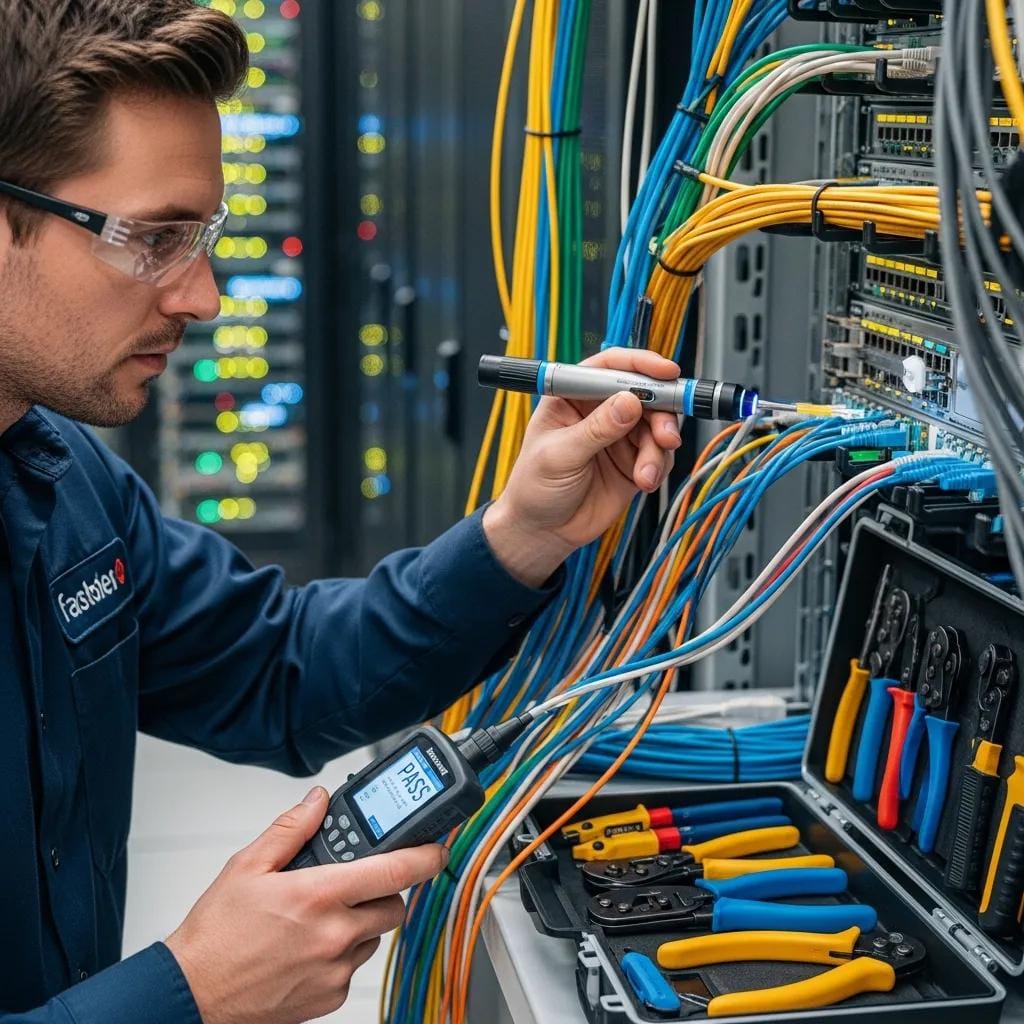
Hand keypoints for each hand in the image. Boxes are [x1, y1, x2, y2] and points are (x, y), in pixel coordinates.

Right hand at [165, 787, 445, 1023]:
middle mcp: (334, 934)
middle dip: (381, 889)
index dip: (425, 855)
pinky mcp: (330, 997)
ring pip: (375, 936)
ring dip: (361, 921)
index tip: (437, 847)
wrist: (192, 994)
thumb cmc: (216, 934)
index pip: (395, 870)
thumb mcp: (247, 866)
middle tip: (353, 882)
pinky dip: (343, 951)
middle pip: (392, 905)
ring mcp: (334, 969)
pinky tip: (310, 944)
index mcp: (319, 895)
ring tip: (321, 915)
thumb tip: (318, 801)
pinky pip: (355, 966)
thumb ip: (291, 828)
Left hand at [483, 348, 681, 586]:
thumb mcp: (560, 456)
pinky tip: (643, 481)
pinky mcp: (633, 462)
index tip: (666, 373)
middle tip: (666, 435)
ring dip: (658, 448)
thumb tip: (629, 402)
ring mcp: (619, 436)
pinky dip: (658, 467)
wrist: (542, 532)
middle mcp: (599, 410)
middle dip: (661, 413)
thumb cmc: (534, 488)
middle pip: (644, 394)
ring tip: (645, 474)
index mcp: (572, 396)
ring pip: (656, 426)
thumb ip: (596, 429)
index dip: (640, 365)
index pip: (610, 366)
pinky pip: (659, 454)